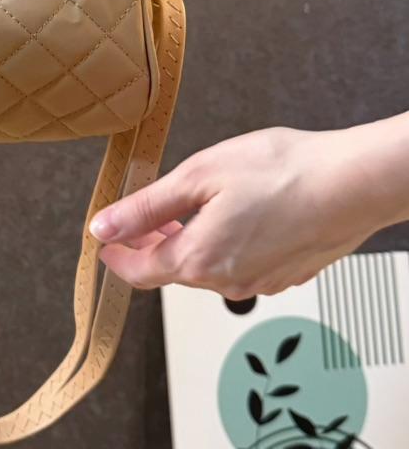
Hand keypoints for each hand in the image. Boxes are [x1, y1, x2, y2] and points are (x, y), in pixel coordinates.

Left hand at [90, 122, 408, 299]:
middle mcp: (227, 282)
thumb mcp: (197, 176)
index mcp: (198, 260)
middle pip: (172, 271)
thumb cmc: (280, 171)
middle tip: (141, 217)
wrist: (351, 183)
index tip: (103, 239)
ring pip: (206, 269)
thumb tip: (104, 225)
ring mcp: (260, 282)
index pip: (139, 271)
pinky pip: (238, 266)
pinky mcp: (285, 275)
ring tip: (183, 210)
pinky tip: (228, 215)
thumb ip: (147, 207)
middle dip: (150, 245)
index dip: (116, 254)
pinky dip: (221, 245)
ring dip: (186, 244)